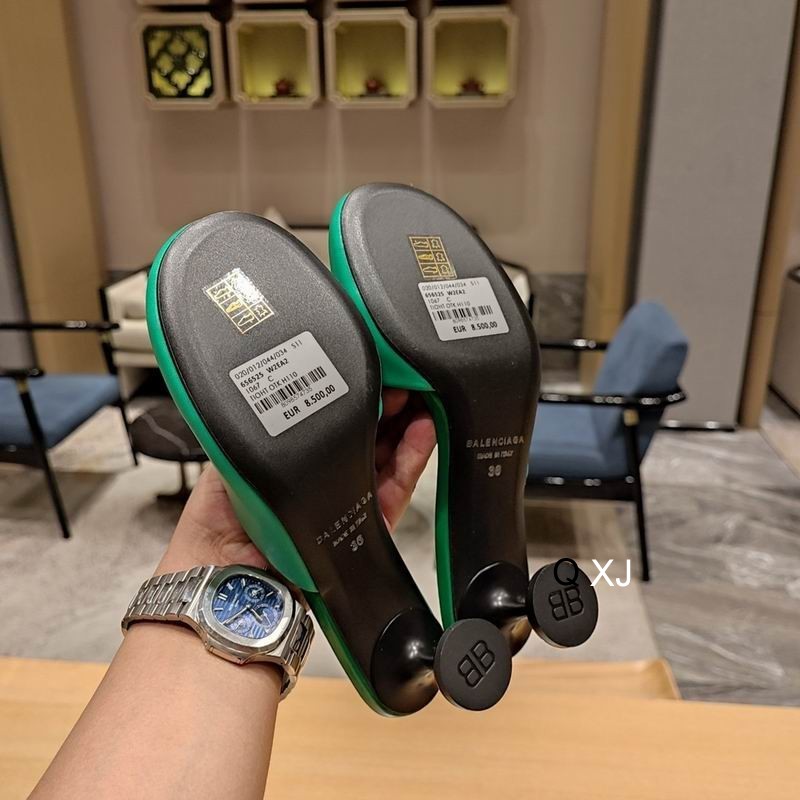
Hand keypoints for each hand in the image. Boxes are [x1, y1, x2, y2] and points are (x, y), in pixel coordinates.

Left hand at [157, 389, 435, 573]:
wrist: (226, 594)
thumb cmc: (211, 539)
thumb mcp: (227, 464)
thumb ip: (256, 432)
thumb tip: (275, 392)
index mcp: (289, 464)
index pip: (328, 422)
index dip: (350, 394)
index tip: (366, 366)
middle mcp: (319, 484)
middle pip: (363, 435)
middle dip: (385, 402)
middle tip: (400, 373)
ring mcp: (346, 506)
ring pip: (387, 456)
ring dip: (406, 423)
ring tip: (419, 391)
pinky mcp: (368, 530)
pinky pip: (397, 488)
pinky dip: (413, 458)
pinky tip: (422, 429)